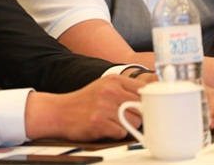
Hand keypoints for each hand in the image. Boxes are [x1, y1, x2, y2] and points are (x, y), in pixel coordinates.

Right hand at [25, 75, 145, 140]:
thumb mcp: (104, 87)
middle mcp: (110, 91)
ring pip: (135, 122)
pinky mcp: (99, 123)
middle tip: (124, 117)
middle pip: (143, 109)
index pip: (145, 90)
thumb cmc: (85, 101)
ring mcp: (104, 107)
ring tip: (111, 122)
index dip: (149, 102)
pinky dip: (116, 133)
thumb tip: (154, 101)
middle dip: (137, 116)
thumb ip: (126, 90)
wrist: (59, 112)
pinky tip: (104, 128)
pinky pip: (122, 132)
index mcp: (114, 80)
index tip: (147, 108)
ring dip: (126, 126)